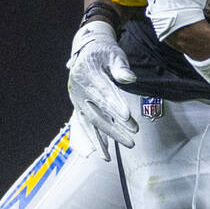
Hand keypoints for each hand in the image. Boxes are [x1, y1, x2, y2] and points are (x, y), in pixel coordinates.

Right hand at [67, 20, 138, 158]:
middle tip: (132, 136)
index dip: (115, 105)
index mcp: (87, 73)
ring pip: (90, 123)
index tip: (127, 117)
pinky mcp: (79, 107)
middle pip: (97, 111)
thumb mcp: (114, 54)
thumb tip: (130, 78)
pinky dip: (94, 140)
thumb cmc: (104, 53)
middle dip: (114, 126)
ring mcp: (77, 100)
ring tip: (111, 156)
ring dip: (102, 140)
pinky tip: (104, 154)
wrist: (87, 51)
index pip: (103, 92)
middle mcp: (79, 89)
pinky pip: (86, 126)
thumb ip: (121, 67)